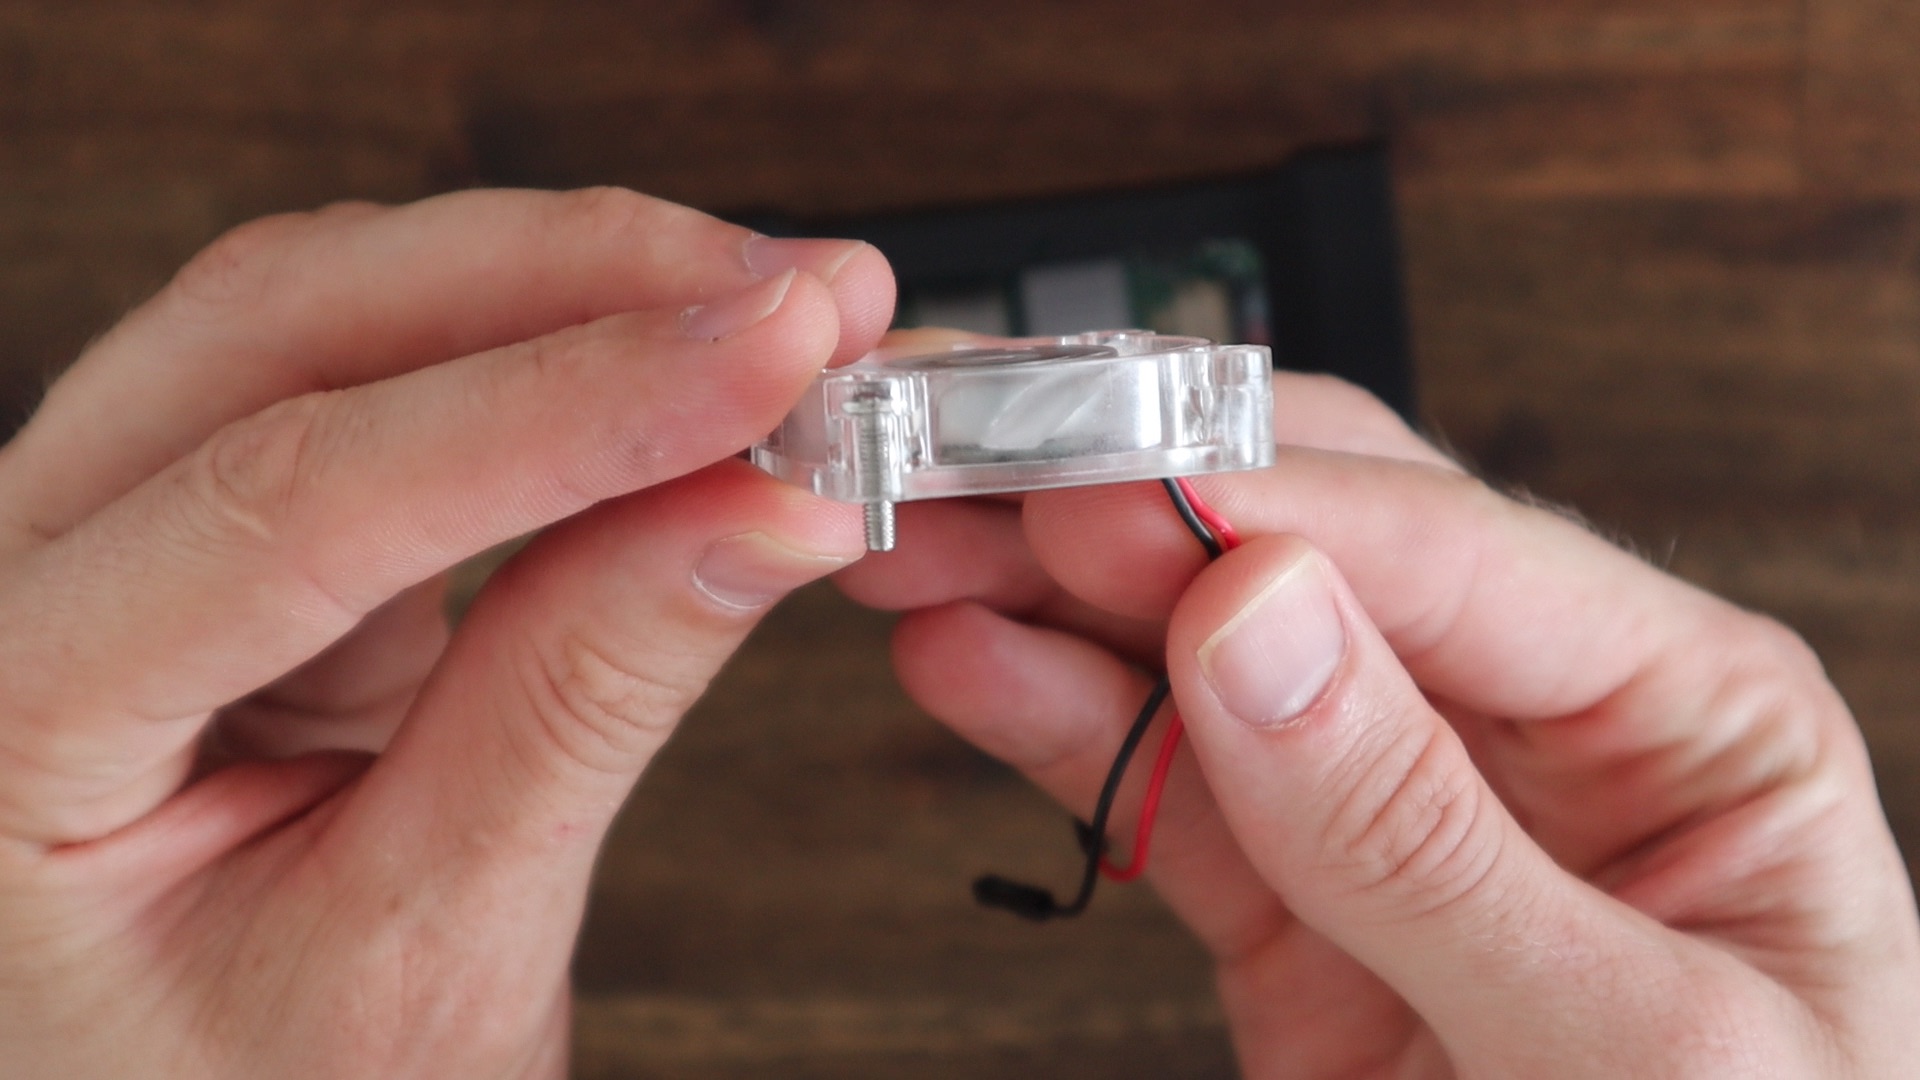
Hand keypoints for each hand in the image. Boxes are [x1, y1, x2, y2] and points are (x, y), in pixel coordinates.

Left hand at [0, 188, 891, 1077]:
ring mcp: (112, 540)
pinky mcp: (223, 535)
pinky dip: (550, 361)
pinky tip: (673, 367)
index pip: (283, 501)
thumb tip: (759, 511)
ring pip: (327, 314)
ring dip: (571, 292)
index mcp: (0, 722)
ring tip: (768, 321)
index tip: (758, 366)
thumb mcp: (422, 958)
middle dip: (570, 286)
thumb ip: (580, 708)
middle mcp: (20, 587)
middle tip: (787, 300)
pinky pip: (379, 383)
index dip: (555, 412)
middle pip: (281, 331)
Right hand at [837, 357, 1919, 1075]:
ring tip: (916, 539)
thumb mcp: (1632, 1045)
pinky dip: (1053, 718)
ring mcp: (1393, 806)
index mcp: (1679, 709)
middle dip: (1120, 496)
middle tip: (966, 460)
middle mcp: (1529, 725)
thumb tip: (1258, 622)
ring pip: (1199, 651)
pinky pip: (1160, 788)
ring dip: (1048, 587)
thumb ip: (1428, 840)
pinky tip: (965, 658)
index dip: (1258, 501)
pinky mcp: (1290, 902)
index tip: (1097, 478)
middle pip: (1304, 550)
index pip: (1449, 547)